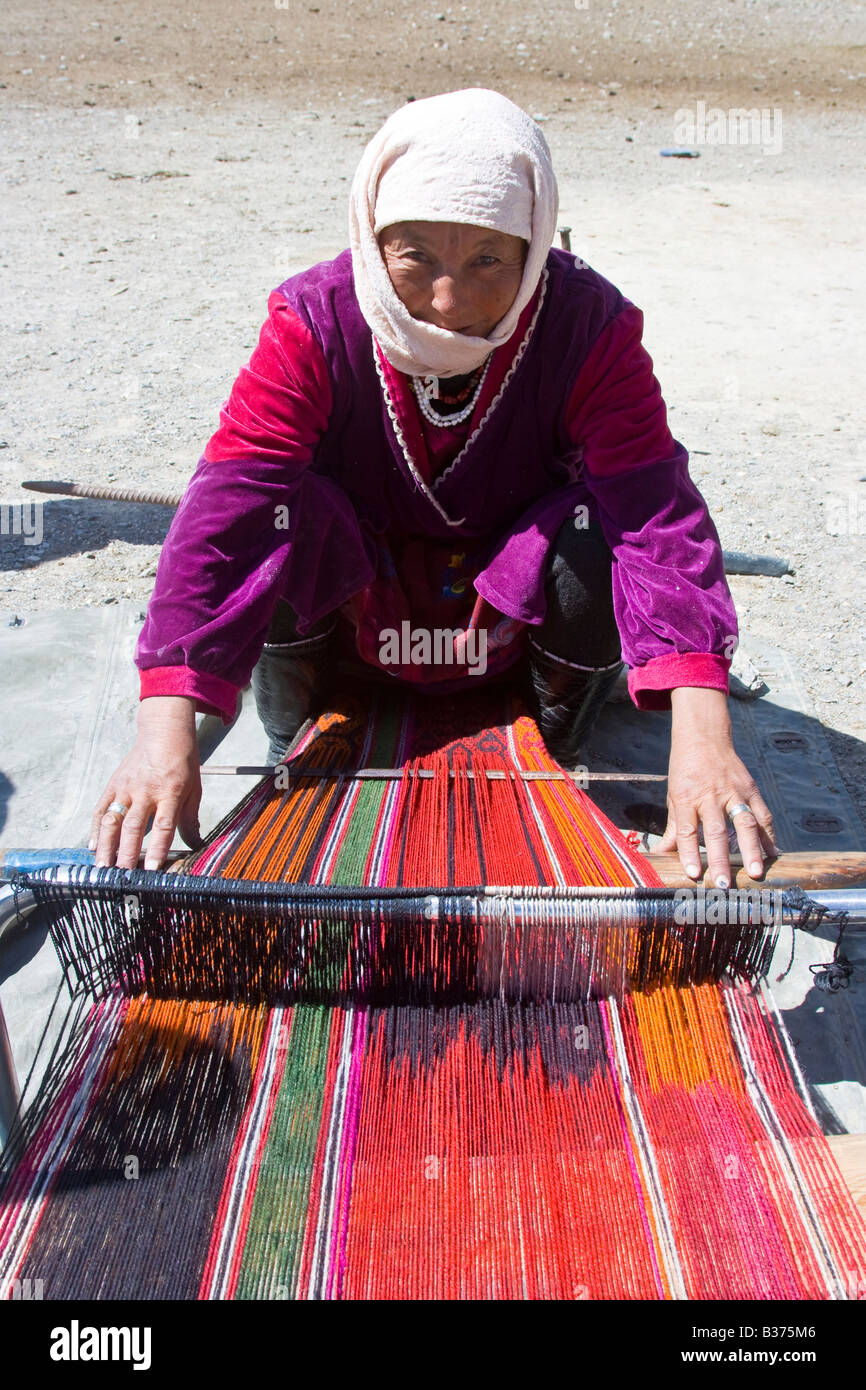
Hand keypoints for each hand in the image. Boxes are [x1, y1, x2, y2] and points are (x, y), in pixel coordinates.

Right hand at [89, 697, 202, 869]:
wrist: (164, 732)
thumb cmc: (183, 762)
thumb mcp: (195, 789)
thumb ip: (190, 819)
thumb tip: (195, 846)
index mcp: (170, 792)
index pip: (163, 826)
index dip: (156, 849)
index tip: (151, 869)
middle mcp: (146, 791)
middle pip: (133, 827)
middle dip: (127, 853)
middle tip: (122, 875)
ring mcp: (126, 787)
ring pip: (113, 820)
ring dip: (106, 845)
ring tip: (103, 866)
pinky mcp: (114, 784)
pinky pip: (102, 808)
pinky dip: (96, 828)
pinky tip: (93, 845)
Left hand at [657, 687, 777, 885]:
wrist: (704, 737)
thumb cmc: (686, 770)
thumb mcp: (674, 795)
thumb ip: (673, 828)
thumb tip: (662, 854)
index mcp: (687, 798)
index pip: (686, 830)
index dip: (690, 853)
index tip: (695, 874)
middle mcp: (710, 796)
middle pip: (716, 832)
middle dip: (720, 859)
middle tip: (724, 884)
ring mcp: (733, 792)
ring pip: (744, 823)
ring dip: (752, 850)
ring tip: (756, 871)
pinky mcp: (751, 789)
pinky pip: (762, 814)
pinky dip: (768, 834)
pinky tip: (772, 852)